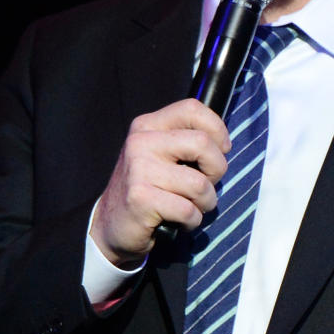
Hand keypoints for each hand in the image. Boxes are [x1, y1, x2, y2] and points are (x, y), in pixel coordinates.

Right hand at [91, 99, 230, 266]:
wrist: (111, 225)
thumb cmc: (148, 189)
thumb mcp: (161, 155)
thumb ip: (185, 141)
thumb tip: (222, 143)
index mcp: (148, 125)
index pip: (192, 108)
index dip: (217, 128)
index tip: (221, 149)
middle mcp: (141, 142)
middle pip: (202, 143)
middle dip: (217, 169)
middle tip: (205, 183)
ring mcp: (139, 169)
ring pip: (200, 184)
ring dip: (206, 202)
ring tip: (190, 206)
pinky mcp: (140, 198)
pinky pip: (188, 210)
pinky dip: (192, 221)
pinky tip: (178, 221)